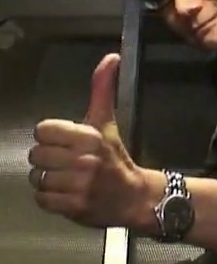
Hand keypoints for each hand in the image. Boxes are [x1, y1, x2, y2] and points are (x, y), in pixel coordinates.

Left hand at [28, 53, 145, 227]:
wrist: (133, 196)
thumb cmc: (115, 157)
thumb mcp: (107, 122)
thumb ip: (103, 88)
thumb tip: (112, 56)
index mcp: (89, 136)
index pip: (43, 130)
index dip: (52, 137)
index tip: (66, 143)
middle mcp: (84, 160)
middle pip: (37, 154)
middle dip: (48, 159)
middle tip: (66, 162)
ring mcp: (79, 185)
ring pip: (37, 177)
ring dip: (48, 179)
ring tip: (66, 179)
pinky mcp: (74, 207)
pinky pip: (41, 199)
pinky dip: (49, 198)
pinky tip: (65, 193)